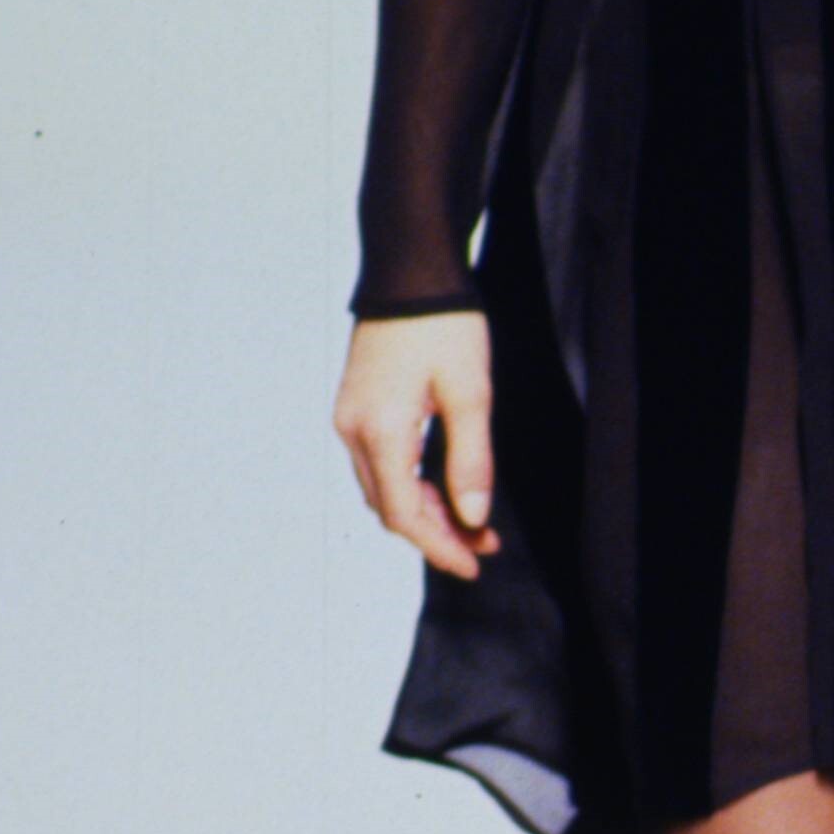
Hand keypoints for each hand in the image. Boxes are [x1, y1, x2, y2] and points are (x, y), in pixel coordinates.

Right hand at [334, 308, 498, 581]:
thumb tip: (473, 516)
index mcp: (380, 431)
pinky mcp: (355, 407)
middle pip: (391, 508)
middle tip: (483, 543)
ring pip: (383, 488)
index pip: (405, 514)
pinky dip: (410, 483)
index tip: (473, 563)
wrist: (408, 270)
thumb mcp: (471, 393)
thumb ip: (471, 459)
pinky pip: (378, 464)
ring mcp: (349, 418)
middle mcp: (353, 431)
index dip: (440, 547)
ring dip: (425, 510)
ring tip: (471, 519)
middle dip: (437, 533)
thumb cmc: (442, 325)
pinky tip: (443, 485)